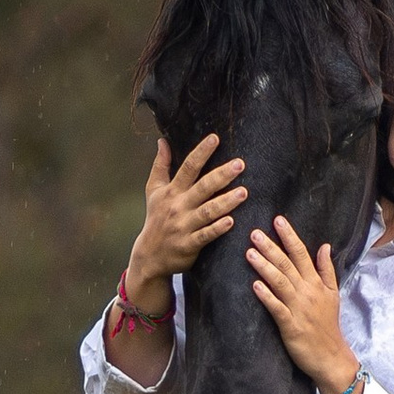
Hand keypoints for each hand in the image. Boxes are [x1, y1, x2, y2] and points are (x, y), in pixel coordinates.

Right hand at [125, 134, 246, 292]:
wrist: (149, 256)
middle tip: (240, 164)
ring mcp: (184, 226)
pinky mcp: (189, 244)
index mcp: (172, 191)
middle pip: (203, 187)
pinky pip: (206, 235)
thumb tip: (163, 141)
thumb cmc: (156, 218)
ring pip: (208, 211)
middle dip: (221, 175)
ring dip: (226, 202)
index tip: (215, 138)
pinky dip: (218, 228)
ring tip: (244, 192)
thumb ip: (160, 165)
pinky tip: (231, 221)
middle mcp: (178, 206)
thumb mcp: (153, 191)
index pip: (188, 168)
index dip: (201, 152)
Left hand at [249, 216, 358, 393]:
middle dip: (271, 247)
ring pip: (280, 282)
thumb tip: (324, 245)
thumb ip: (327, 269)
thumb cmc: (328, 325)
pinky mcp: (290, 325)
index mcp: (316, 283)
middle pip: (287, 264)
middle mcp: (307, 292)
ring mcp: (298, 308)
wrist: (331, 356)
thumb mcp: (333, 293)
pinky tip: (255, 285)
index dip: (289, 236)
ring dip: (265, 267)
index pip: (302, 254)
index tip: (278, 220)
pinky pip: (277, 308)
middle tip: (254, 232)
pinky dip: (266, 296)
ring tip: (250, 252)